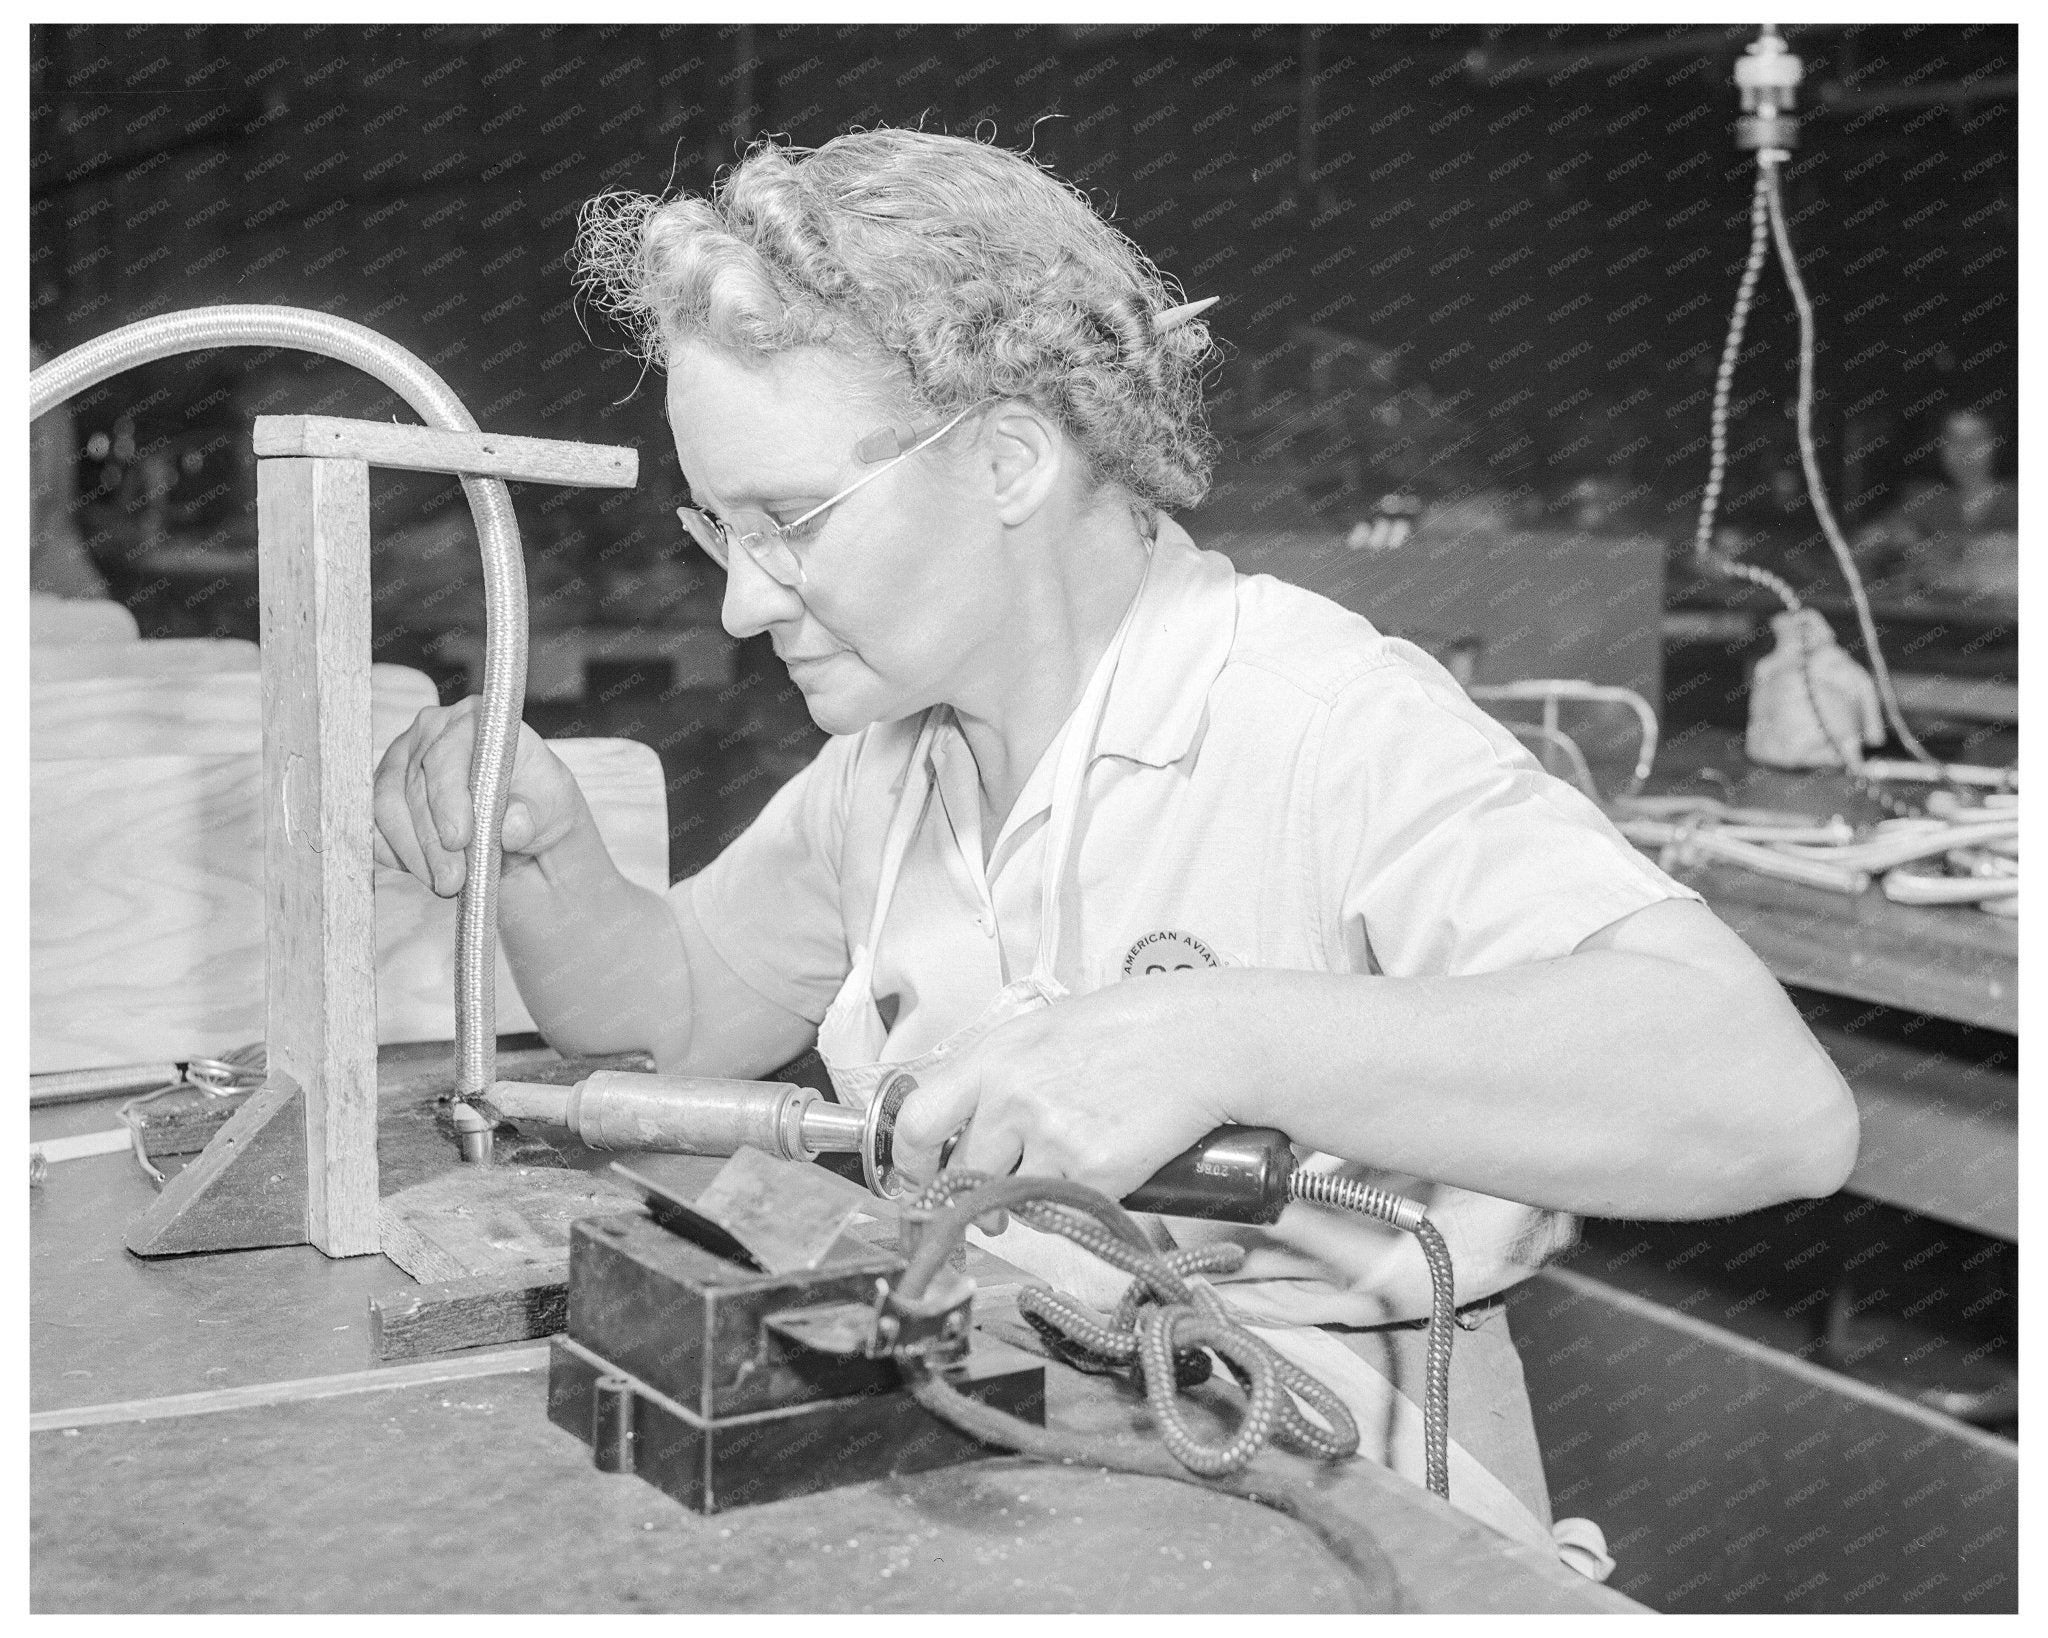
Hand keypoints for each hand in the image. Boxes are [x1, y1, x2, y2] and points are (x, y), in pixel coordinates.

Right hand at [372, 696, 585, 896]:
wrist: (524, 823)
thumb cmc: (538, 802)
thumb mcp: (550, 807)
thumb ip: (531, 814)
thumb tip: (513, 826)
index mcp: (474, 719)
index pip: (447, 755)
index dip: (448, 799)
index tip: (459, 840)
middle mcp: (431, 731)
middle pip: (414, 786)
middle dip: (432, 840)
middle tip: (452, 879)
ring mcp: (401, 760)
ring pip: (387, 807)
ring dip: (413, 852)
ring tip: (444, 884)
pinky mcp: (385, 791)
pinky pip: (375, 825)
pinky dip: (396, 853)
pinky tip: (424, 872)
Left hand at [891, 973, 1247, 1199]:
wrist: (1204, 1043)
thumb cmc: (1131, 1030)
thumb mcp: (1046, 1033)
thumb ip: (1000, 1075)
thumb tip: (964, 1125)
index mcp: (994, 1058)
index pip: (917, 1122)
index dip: (911, 1163)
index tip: (920, 1179)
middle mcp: (1013, 1100)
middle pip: (962, 1174)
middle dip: (976, 1190)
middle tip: (999, 1194)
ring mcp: (1052, 1140)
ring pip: (1012, 1200)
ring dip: (1028, 1199)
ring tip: (1062, 1170)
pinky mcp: (1094, 1175)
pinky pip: (1064, 1212)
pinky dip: (1078, 1204)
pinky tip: (1104, 1170)